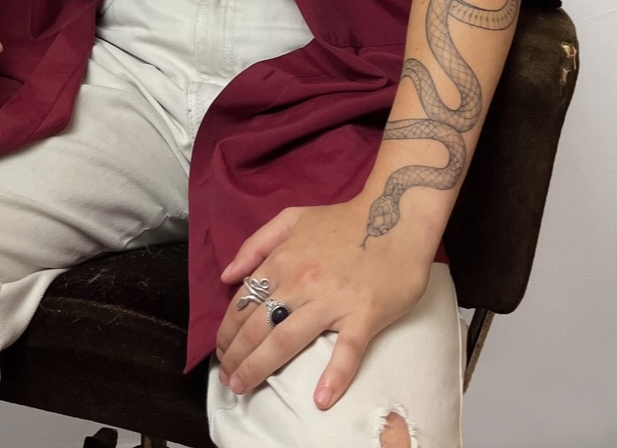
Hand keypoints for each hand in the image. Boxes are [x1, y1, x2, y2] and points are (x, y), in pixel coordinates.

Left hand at [213, 199, 431, 408]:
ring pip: (286, 340)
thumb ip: (256, 244)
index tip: (221, 352)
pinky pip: (347, 350)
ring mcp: (331, 300)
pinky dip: (334, 375)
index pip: (244, 302)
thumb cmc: (342, 221)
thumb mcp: (292, 219)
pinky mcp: (363, 315)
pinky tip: (322, 399)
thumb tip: (227, 275)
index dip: (227, 331)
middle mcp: (300, 281)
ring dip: (260, 367)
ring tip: (244, 387)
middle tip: (227, 379)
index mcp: (282, 260)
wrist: (395, 217)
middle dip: (236, 356)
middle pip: (257, 326)